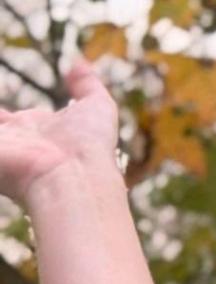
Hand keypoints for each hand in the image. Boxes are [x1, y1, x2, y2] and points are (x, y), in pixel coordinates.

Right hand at [0, 59, 119, 207]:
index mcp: (31, 131)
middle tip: (3, 123)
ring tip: (3, 134)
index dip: (1, 117)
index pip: (4, 120)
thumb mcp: (98, 107)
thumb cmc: (89, 147)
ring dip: (2, 134)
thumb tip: (76, 64)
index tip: (3, 117)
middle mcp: (9, 142)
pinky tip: (2, 134)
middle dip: (1, 124)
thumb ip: (86, 85)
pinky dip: (0, 138)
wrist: (76, 179)